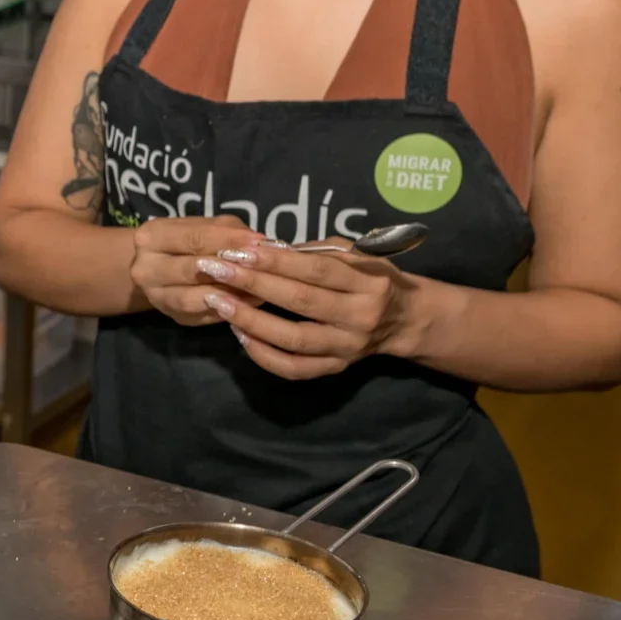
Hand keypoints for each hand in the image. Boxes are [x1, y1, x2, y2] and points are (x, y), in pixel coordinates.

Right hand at [129, 216, 263, 325]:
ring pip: (193, 299)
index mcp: (152, 236)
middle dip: (228, 269)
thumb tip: (260, 244)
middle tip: (261, 267)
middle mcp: (145, 268)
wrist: (161, 267)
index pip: (194, 238)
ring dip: (227, 294)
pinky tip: (249, 303)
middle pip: (191, 270)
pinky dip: (228, 310)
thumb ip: (229, 231)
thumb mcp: (206, 226)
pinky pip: (204, 316)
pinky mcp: (175, 317)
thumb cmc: (189, 241)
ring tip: (258, 288)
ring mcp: (156, 297)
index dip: (228, 240)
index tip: (259, 242)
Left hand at [193, 240, 414, 378]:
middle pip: (300, 301)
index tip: (238, 251)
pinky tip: (240, 335)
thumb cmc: (372, 279)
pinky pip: (295, 368)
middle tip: (216, 271)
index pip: (315, 270)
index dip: (275, 261)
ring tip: (219, 303)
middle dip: (253, 284)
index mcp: (367, 283)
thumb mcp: (356, 256)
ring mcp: (347, 347)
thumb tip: (266, 250)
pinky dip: (264, 355)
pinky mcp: (336, 369)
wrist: (404, 319)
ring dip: (251, 320)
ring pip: (293, 339)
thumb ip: (316, 253)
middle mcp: (359, 317)